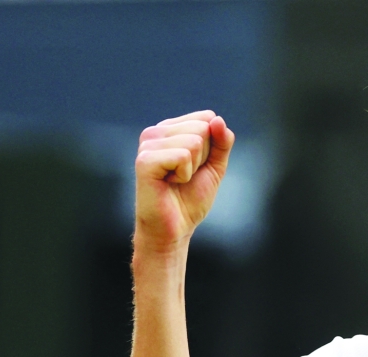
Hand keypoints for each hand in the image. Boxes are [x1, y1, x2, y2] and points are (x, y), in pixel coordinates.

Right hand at [134, 110, 234, 252]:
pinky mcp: (145, 160)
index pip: (208, 118)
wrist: (175, 228)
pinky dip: (184, 174)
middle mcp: (156, 132)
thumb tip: (218, 119)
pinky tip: (169, 183)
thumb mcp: (215, 167)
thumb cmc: (190, 199)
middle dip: (203, 158)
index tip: (196, 166)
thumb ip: (222, 142)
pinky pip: (182, 156)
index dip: (212, 147)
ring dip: (193, 168)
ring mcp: (148, 144)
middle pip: (202, 129)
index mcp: (170, 129)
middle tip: (185, 176)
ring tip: (176, 180)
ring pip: (194, 142)